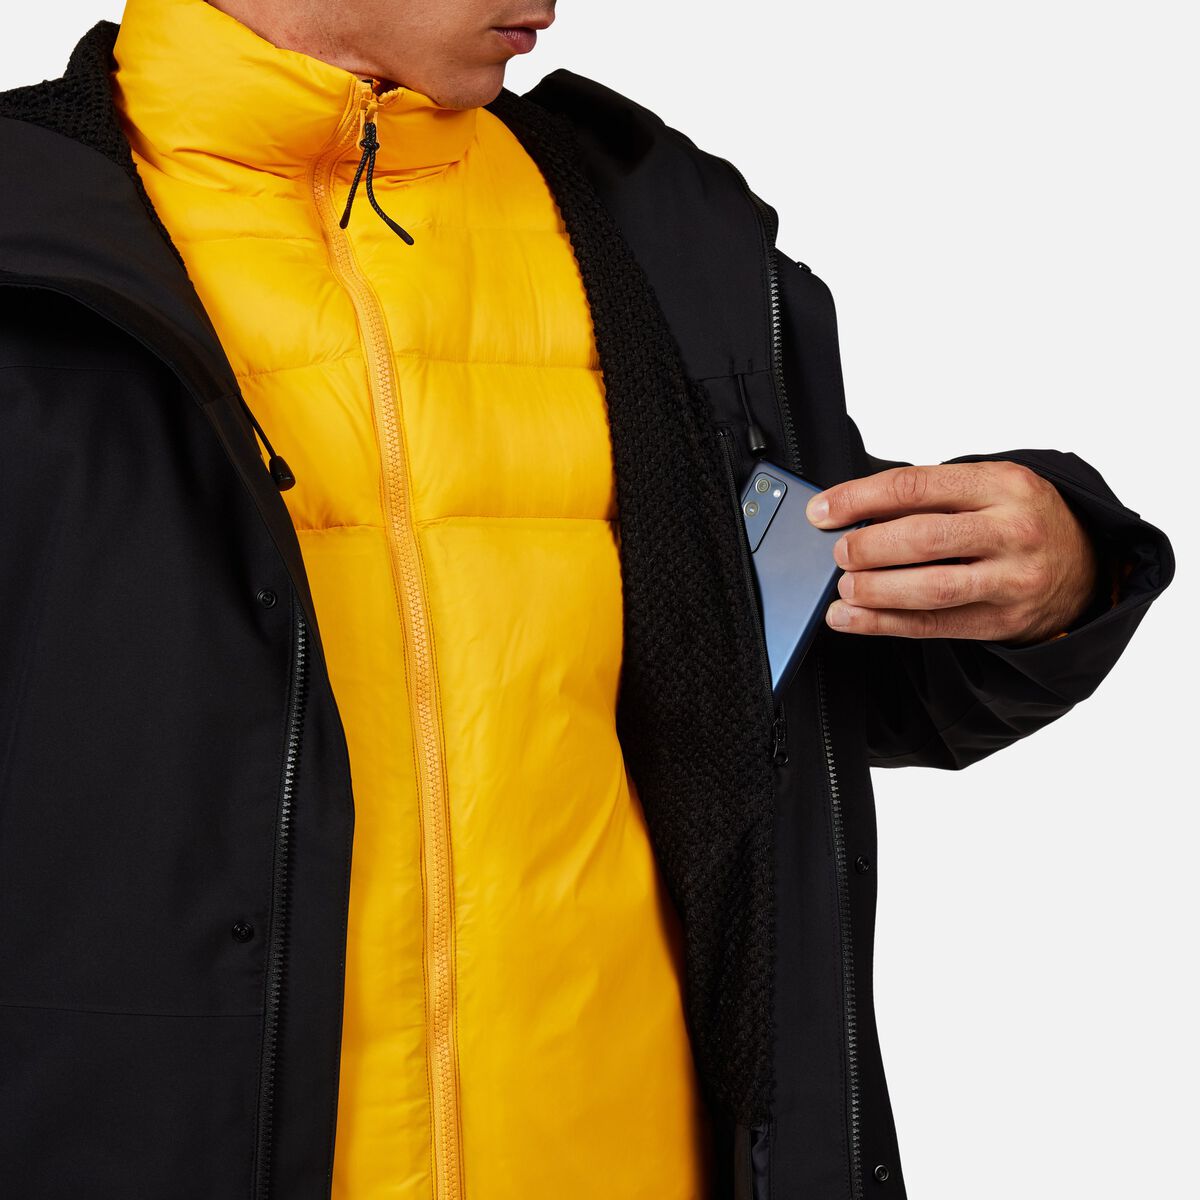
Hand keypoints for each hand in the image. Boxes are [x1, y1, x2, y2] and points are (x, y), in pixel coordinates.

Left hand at [805, 461, 1100, 644]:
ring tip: (843, 588)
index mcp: (1003, 484)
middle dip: (869, 546)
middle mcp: (1012, 530)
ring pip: (931, 588)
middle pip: (924, 538)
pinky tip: (851, 619)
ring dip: (876, 590)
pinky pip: (935, 626)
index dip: (859, 498)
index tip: (823, 510)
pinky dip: (885, 624)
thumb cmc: (1019, 518)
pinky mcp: (1003, 621)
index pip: (916, 487)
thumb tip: (851, 513)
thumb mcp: (987, 487)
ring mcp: (1012, 579)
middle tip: (838, 552)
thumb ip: (930, 495)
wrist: (1085, 563)